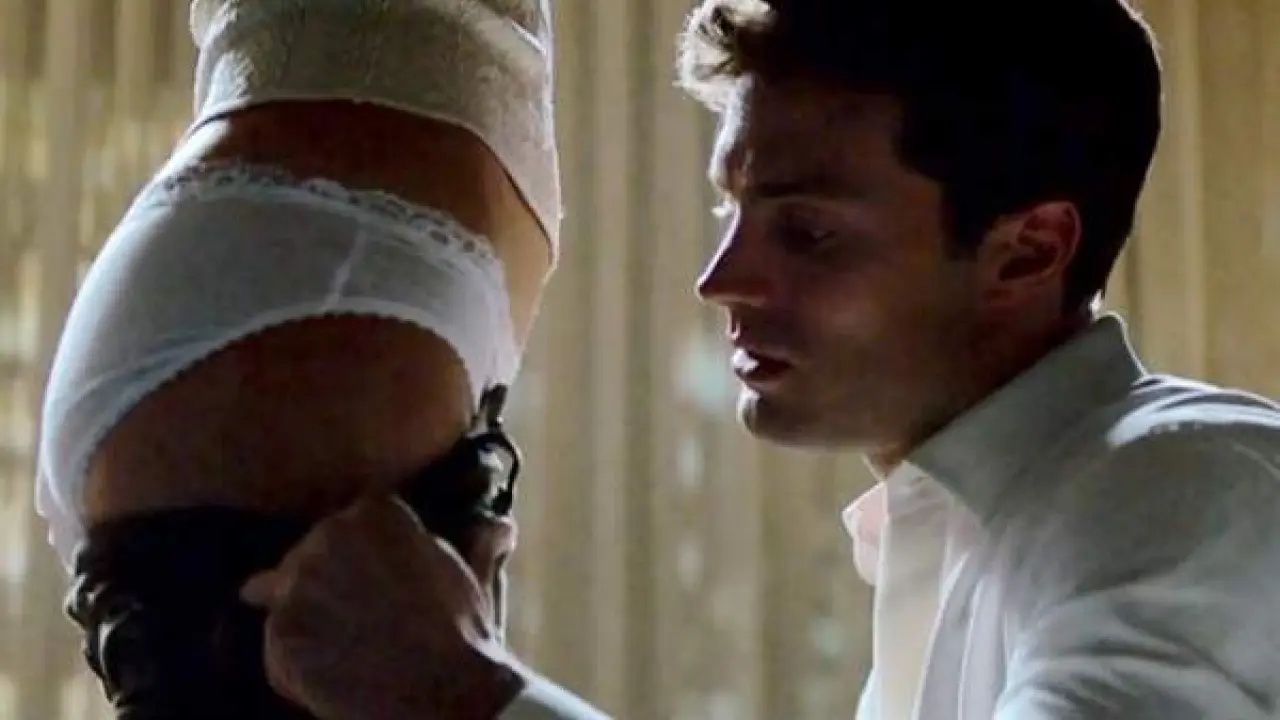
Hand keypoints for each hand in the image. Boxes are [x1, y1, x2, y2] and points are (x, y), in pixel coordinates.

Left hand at [240, 495, 525, 719]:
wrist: (445, 693)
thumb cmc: (463, 633)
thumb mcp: (470, 578)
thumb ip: (475, 546)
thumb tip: (503, 527)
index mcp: (372, 513)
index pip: (352, 521)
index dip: (363, 554)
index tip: (379, 580)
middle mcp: (326, 538)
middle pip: (310, 554)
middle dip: (328, 583)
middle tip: (363, 620)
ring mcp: (297, 589)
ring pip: (288, 601)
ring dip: (310, 624)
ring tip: (348, 651)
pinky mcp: (280, 638)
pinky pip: (279, 648)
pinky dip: (299, 666)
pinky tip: (335, 676)